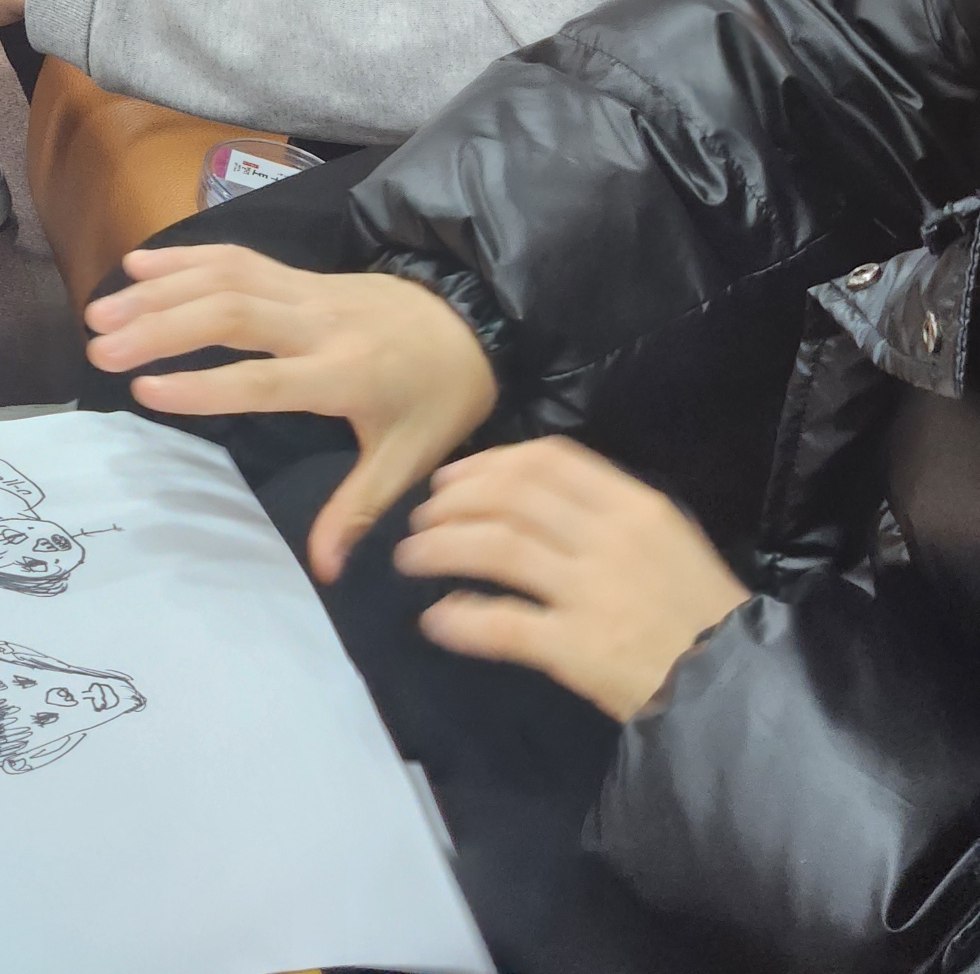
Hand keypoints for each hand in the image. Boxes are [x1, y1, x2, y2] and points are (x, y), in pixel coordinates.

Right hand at [85, 245, 497, 582]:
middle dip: (161, 326)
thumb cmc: (438, 396)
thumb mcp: (409, 458)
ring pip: (226, 276)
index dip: (203, 384)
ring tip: (100, 314)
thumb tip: (324, 571)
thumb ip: (360, 509)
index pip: (264, 379)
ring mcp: (306, 290)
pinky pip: (237, 256)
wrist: (473, 321)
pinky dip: (185, 256)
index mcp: (344, 374)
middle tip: (99, 348)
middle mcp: (317, 323)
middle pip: (231, 312)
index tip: (143, 390)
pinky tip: (137, 264)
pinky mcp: (299, 274)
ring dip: (159, 289)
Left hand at [395, 436, 749, 721]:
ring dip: (443, 548)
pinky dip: (462, 617)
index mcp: (634, 506)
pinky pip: (504, 624)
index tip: (453, 478)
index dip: (489, 463)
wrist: (738, 689)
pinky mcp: (578, 649)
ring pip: (497, 548)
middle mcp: (609, 538)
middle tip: (421, 517)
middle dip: (455, 502)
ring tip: (412, 558)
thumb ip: (606, 517)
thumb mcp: (666, 542)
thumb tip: (530, 501)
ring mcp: (592, 592)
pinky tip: (437, 618)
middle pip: (512, 497)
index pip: (548, 460)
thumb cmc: (700, 614)